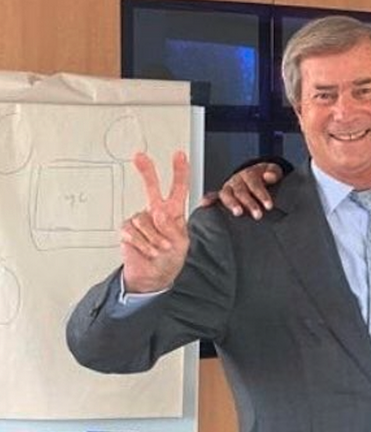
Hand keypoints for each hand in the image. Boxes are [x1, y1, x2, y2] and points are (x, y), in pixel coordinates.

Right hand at [121, 152, 189, 292]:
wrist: (153, 276)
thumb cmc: (170, 259)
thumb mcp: (181, 243)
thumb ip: (172, 227)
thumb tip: (158, 214)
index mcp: (174, 212)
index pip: (178, 188)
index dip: (180, 171)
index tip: (180, 155)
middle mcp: (156, 212)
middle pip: (151, 187)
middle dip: (146, 171)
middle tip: (139, 156)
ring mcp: (141, 220)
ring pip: (144, 219)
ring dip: (153, 237)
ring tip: (159, 248)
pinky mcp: (128, 230)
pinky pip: (133, 232)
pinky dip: (142, 243)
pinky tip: (148, 251)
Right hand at [202, 162, 282, 219]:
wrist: (256, 174)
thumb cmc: (265, 175)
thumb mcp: (273, 170)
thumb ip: (273, 173)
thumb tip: (269, 176)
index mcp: (249, 173)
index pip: (254, 184)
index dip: (262, 195)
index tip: (269, 206)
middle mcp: (237, 180)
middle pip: (241, 191)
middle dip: (249, 203)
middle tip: (258, 215)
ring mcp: (228, 187)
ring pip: (226, 194)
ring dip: (231, 204)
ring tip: (238, 213)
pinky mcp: (222, 194)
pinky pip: (213, 196)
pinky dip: (208, 199)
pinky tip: (204, 205)